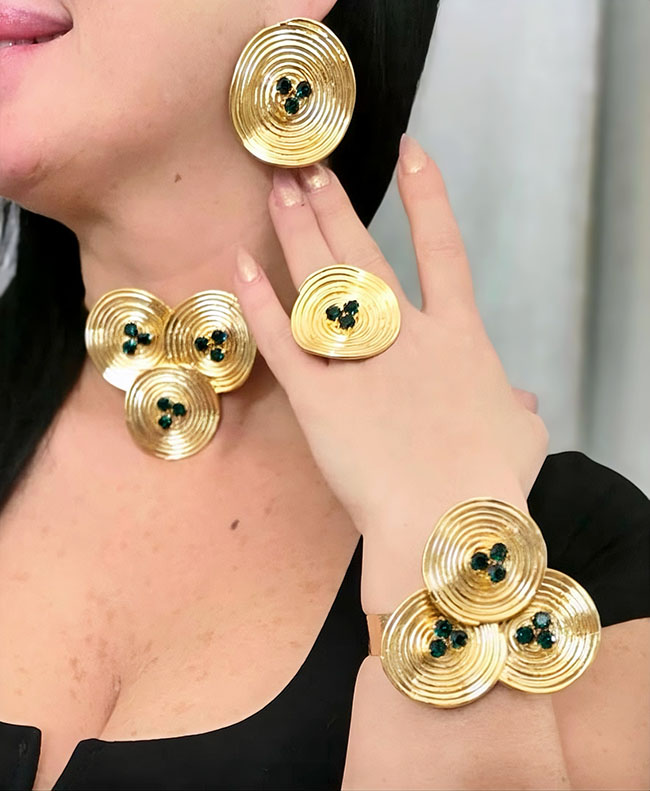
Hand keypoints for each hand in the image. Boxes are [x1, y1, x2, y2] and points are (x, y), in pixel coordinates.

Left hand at [233, 135, 548, 608]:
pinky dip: (258, 302)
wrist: (443, 522)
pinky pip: (282, 341)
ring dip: (297, 231)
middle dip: (336, 205)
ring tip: (276, 189)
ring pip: (321, 281)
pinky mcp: (316, 397)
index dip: (426, 197)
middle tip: (306, 167)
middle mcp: (406, 335)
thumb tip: (522, 397)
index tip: (408, 151)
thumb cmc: (491, 481)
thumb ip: (520, 407)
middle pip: (364, 252)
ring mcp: (358, 362)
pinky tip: (238, 265)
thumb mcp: (523, 435)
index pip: (443, 249)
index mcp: (459, 336)